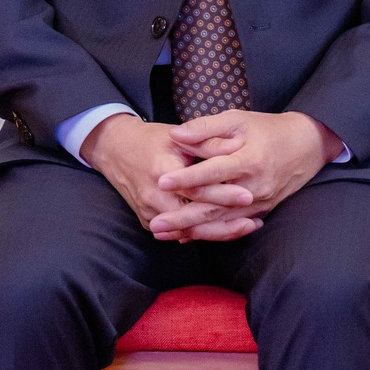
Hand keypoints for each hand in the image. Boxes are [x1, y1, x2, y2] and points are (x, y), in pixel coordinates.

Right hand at [80, 113, 258, 241]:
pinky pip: (178, 233)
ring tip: (248, 227)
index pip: (195, 189)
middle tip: (254, 221)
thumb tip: (235, 149)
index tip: (247, 196)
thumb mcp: (177, 136)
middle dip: (225, 223)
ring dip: (217, 232)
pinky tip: (226, 230)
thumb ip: (204, 144)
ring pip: (187, 231)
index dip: (222, 194)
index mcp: (161, 172)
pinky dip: (202, 233)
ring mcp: (148, 212)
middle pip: (193, 218)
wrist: (115, 150)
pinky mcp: (147, 221)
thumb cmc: (151, 140)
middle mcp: (152, 196)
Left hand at [151, 108, 343, 241]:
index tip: (161, 181)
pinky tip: (186, 236)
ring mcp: (259, 203)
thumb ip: (206, 128)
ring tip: (163, 233)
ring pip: (221, 222)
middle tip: (155, 223)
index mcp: (249, 160)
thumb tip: (175, 134)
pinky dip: (208, 232)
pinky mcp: (260, 211)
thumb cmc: (268, 129)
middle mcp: (254, 186)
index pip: (213, 172)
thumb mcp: (238, 120)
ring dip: (191, 230)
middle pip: (214, 206)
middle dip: (182, 217)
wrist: (307, 146)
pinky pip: (231, 226)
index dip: (187, 177)